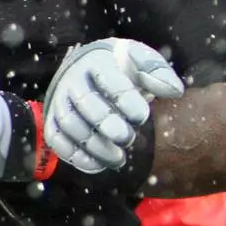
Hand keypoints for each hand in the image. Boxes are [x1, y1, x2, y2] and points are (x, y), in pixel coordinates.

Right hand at [42, 38, 183, 172]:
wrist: (84, 70)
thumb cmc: (119, 68)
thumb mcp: (140, 60)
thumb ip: (157, 71)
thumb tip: (173, 91)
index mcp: (98, 62)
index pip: (109, 79)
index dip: (125, 99)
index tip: (142, 116)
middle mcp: (73, 81)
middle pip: (84, 102)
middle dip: (107, 123)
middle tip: (128, 138)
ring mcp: (59, 101)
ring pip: (69, 124)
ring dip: (93, 145)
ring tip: (118, 157)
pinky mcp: (53, 121)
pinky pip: (56, 140)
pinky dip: (75, 156)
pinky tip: (97, 165)